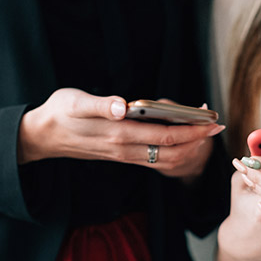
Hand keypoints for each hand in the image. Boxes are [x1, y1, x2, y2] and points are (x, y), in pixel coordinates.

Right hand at [17, 88, 223, 178]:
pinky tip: (180, 138)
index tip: (211, 122)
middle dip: (197, 140)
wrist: (43, 136)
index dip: (192, 130)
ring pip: (165, 157)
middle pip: (171, 150)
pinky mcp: (122, 155)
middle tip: (217, 126)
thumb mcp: (75, 103)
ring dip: (187, 146)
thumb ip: (100, 104)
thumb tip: (122, 106)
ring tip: (204, 132)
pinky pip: (154, 158)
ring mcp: (125, 155)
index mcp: (119, 134)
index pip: (165, 136)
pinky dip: (172, 149)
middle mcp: (126, 149)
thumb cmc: (60, 114)